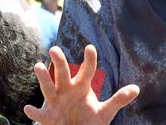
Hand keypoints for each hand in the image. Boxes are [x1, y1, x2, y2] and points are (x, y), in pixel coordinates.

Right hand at [24, 45, 139, 124]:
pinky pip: (39, 114)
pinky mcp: (47, 117)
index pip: (87, 71)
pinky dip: (34, 112)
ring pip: (48, 87)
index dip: (89, 60)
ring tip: (38, 66)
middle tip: (54, 49)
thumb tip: (137, 89)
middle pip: (63, 73)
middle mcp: (67, 90)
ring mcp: (55, 102)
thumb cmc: (88, 119)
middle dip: (59, 62)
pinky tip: (28, 109)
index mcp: (82, 87)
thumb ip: (119, 100)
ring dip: (43, 78)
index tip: (90, 47)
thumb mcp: (105, 111)